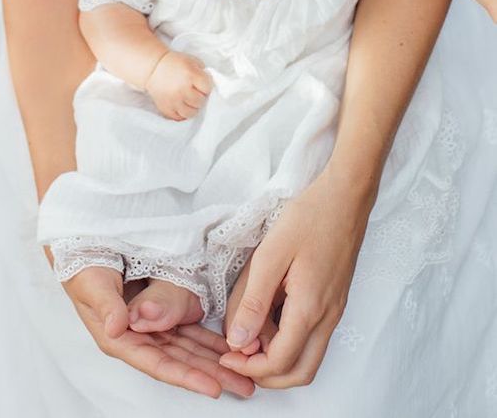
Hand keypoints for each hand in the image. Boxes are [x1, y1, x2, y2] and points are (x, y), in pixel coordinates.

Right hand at [63, 266, 254, 397]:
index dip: (186, 376)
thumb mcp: (92, 282)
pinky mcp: (161, 313)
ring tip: (245, 373)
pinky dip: (209, 340)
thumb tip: (117, 327)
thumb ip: (105, 304)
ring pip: (189, 349)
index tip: (213, 386)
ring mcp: (152, 327)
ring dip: (215, 361)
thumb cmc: (83, 267)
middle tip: (245, 386)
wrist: (85, 249)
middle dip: (211, 375)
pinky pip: (189, 330)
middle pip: (180, 363)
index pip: (158, 363)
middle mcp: (139, 338)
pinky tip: (229, 346)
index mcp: (120, 338)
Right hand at [145, 50, 212, 120]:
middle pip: (200, 102)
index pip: (207, 88)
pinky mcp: (166, 108)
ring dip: (193, 107)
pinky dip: (182, 113)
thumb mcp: (193, 61)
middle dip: (200, 97)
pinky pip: (179, 117)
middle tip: (195, 92)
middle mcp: (182, 89)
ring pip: (191, 113)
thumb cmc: (176, 64)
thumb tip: (210, 85)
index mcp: (190, 75)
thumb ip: (203, 72)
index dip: (206, 86)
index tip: (201, 84)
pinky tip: (181, 105)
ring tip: (189, 100)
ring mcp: (173, 100)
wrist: (153, 68)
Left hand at [219, 169, 376, 387]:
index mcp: (310, 308)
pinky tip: (269, 314)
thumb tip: (238, 340)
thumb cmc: (310, 217)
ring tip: (250, 331)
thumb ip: (253, 301)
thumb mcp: (271, 255)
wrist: (345, 197)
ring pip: (308, 356)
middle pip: (300, 372)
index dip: (249, 368)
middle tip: (238, 355)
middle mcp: (328, 317)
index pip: (280, 362)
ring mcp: (335, 310)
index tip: (225, 354)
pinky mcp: (335, 300)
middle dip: (265, 374)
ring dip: (278, 357)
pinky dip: (290, 339)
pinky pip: (313, 336)